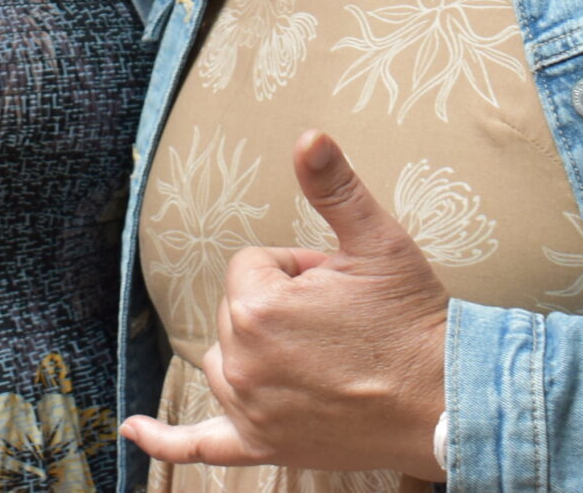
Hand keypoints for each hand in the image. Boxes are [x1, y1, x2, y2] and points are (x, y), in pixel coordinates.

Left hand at [123, 132, 451, 480]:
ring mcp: (250, 408)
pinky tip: (133, 430)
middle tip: (343, 321)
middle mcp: (242, 360)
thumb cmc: (413, 321)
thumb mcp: (377, 242)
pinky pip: (200, 446)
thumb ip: (333, 187)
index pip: (254, 265)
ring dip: (255, 350)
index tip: (341, 286)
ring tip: (318, 355)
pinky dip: (165, 441)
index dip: (300, 269)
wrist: (449, 402)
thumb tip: (307, 135)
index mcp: (258, 306)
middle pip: (239, 311)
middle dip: (284, 307)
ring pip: (226, 359)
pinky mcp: (263, 445)